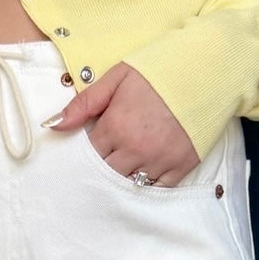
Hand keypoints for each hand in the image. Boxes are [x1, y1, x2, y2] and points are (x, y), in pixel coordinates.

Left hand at [45, 63, 200, 184]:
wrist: (206, 70)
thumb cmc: (159, 71)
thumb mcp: (117, 78)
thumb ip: (84, 104)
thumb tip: (52, 126)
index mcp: (115, 126)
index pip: (88, 153)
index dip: (88, 148)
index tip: (95, 140)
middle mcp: (135, 149)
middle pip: (105, 173)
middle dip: (102, 165)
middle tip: (109, 154)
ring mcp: (158, 161)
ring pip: (128, 184)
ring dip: (123, 176)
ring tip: (126, 162)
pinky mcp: (181, 167)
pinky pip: (156, 189)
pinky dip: (147, 183)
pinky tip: (145, 171)